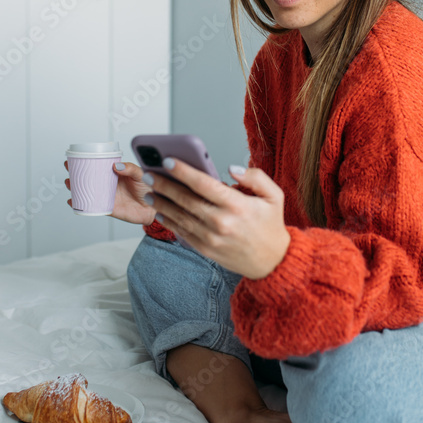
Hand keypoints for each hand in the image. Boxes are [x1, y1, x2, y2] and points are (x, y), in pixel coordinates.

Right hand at [63, 160, 157, 225]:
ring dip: (75, 188)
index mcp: (115, 173)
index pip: (98, 166)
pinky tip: (73, 202)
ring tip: (69, 183)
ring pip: (87, 192)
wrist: (154, 208)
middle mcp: (108, 184)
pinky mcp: (107, 208)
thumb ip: (131, 169)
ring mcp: (106, 196)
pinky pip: (91, 207)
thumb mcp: (141, 174)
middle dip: (76, 174)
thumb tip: (116, 166)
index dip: (86, 161)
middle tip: (69, 170)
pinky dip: (80, 205)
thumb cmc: (149, 188)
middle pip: (89, 178)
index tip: (75, 158)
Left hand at [143, 157, 290, 278]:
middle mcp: (221, 222)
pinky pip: (183, 232)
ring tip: (148, 192)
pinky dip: (169, 221)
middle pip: (186, 199)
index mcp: (237, 205)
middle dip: (164, 185)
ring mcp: (211, 238)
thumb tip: (231, 169)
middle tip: (149, 174)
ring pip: (180, 216)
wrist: (272, 262)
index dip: (184, 171)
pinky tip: (159, 211)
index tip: (168, 161)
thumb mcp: (274, 195)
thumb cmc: (270, 225)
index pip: (204, 184)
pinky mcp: (205, 249)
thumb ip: (256, 177)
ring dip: (161, 203)